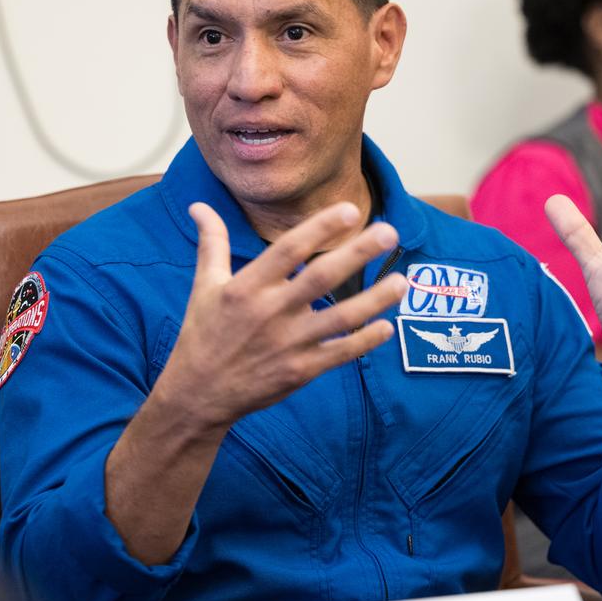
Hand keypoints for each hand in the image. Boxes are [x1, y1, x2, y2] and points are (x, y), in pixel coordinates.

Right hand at [156, 201, 408, 430]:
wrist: (199, 394)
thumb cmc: (203, 334)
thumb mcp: (204, 286)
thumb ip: (211, 244)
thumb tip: (199, 206)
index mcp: (247, 287)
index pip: (289, 249)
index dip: (320, 228)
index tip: (351, 209)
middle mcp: (270, 313)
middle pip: (322, 277)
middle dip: (358, 253)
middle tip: (390, 232)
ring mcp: (288, 344)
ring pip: (341, 318)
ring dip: (376, 299)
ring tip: (403, 281)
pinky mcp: (300, 371)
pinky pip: (340, 353)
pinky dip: (366, 341)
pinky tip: (387, 326)